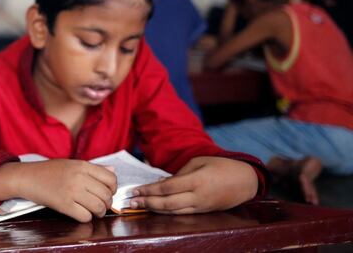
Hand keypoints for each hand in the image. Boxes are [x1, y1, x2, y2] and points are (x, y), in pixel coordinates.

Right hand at [0, 159, 116, 222]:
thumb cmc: (49, 171)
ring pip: (98, 207)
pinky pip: (85, 216)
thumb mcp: (71, 164)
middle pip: (106, 195)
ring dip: (98, 212)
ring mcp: (71, 191)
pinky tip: (80, 212)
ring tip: (92, 210)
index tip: (107, 192)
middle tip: (100, 204)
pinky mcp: (64, 205)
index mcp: (82, 165)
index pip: (111, 178)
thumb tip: (114, 171)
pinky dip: (85, 217)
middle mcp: (79, 177)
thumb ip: (93, 168)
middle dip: (106, 203)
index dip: (113, 188)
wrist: (27, 177)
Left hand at [130, 156, 257, 213]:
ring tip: (138, 207)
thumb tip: (160, 183)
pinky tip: (156, 210)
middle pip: (168, 203)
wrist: (245, 181)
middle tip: (130, 201)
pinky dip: (167, 212)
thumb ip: (179, 173)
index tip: (135, 189)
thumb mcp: (199, 162)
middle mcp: (198, 196)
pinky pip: (182, 214)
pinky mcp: (204, 212)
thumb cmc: (221, 166)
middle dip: (147, 203)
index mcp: (196, 181)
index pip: (167, 187)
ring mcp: (201, 206)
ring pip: (173, 211)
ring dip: (154, 210)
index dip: (149, 190)